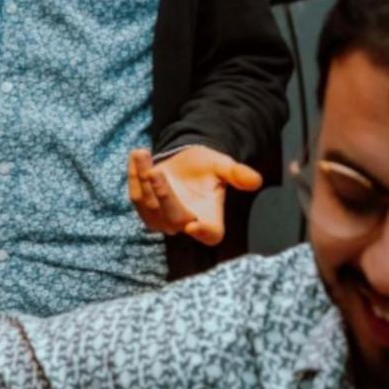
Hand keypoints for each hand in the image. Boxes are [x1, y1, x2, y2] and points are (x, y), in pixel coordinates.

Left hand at [128, 145, 262, 245]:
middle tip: (156, 172)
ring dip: (143, 180)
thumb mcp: (223, 166)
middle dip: (163, 195)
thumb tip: (255, 181)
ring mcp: (163, 220)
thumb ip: (237, 174)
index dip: (202, 233)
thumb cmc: (208, 167)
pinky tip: (136, 155)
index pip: (210, 235)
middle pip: (173, 218)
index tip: (193, 225)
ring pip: (149, 206)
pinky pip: (136, 197)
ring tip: (143, 153)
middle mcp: (186, 224)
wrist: (187, 163)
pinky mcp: (145, 210)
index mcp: (210, 219)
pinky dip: (133, 176)